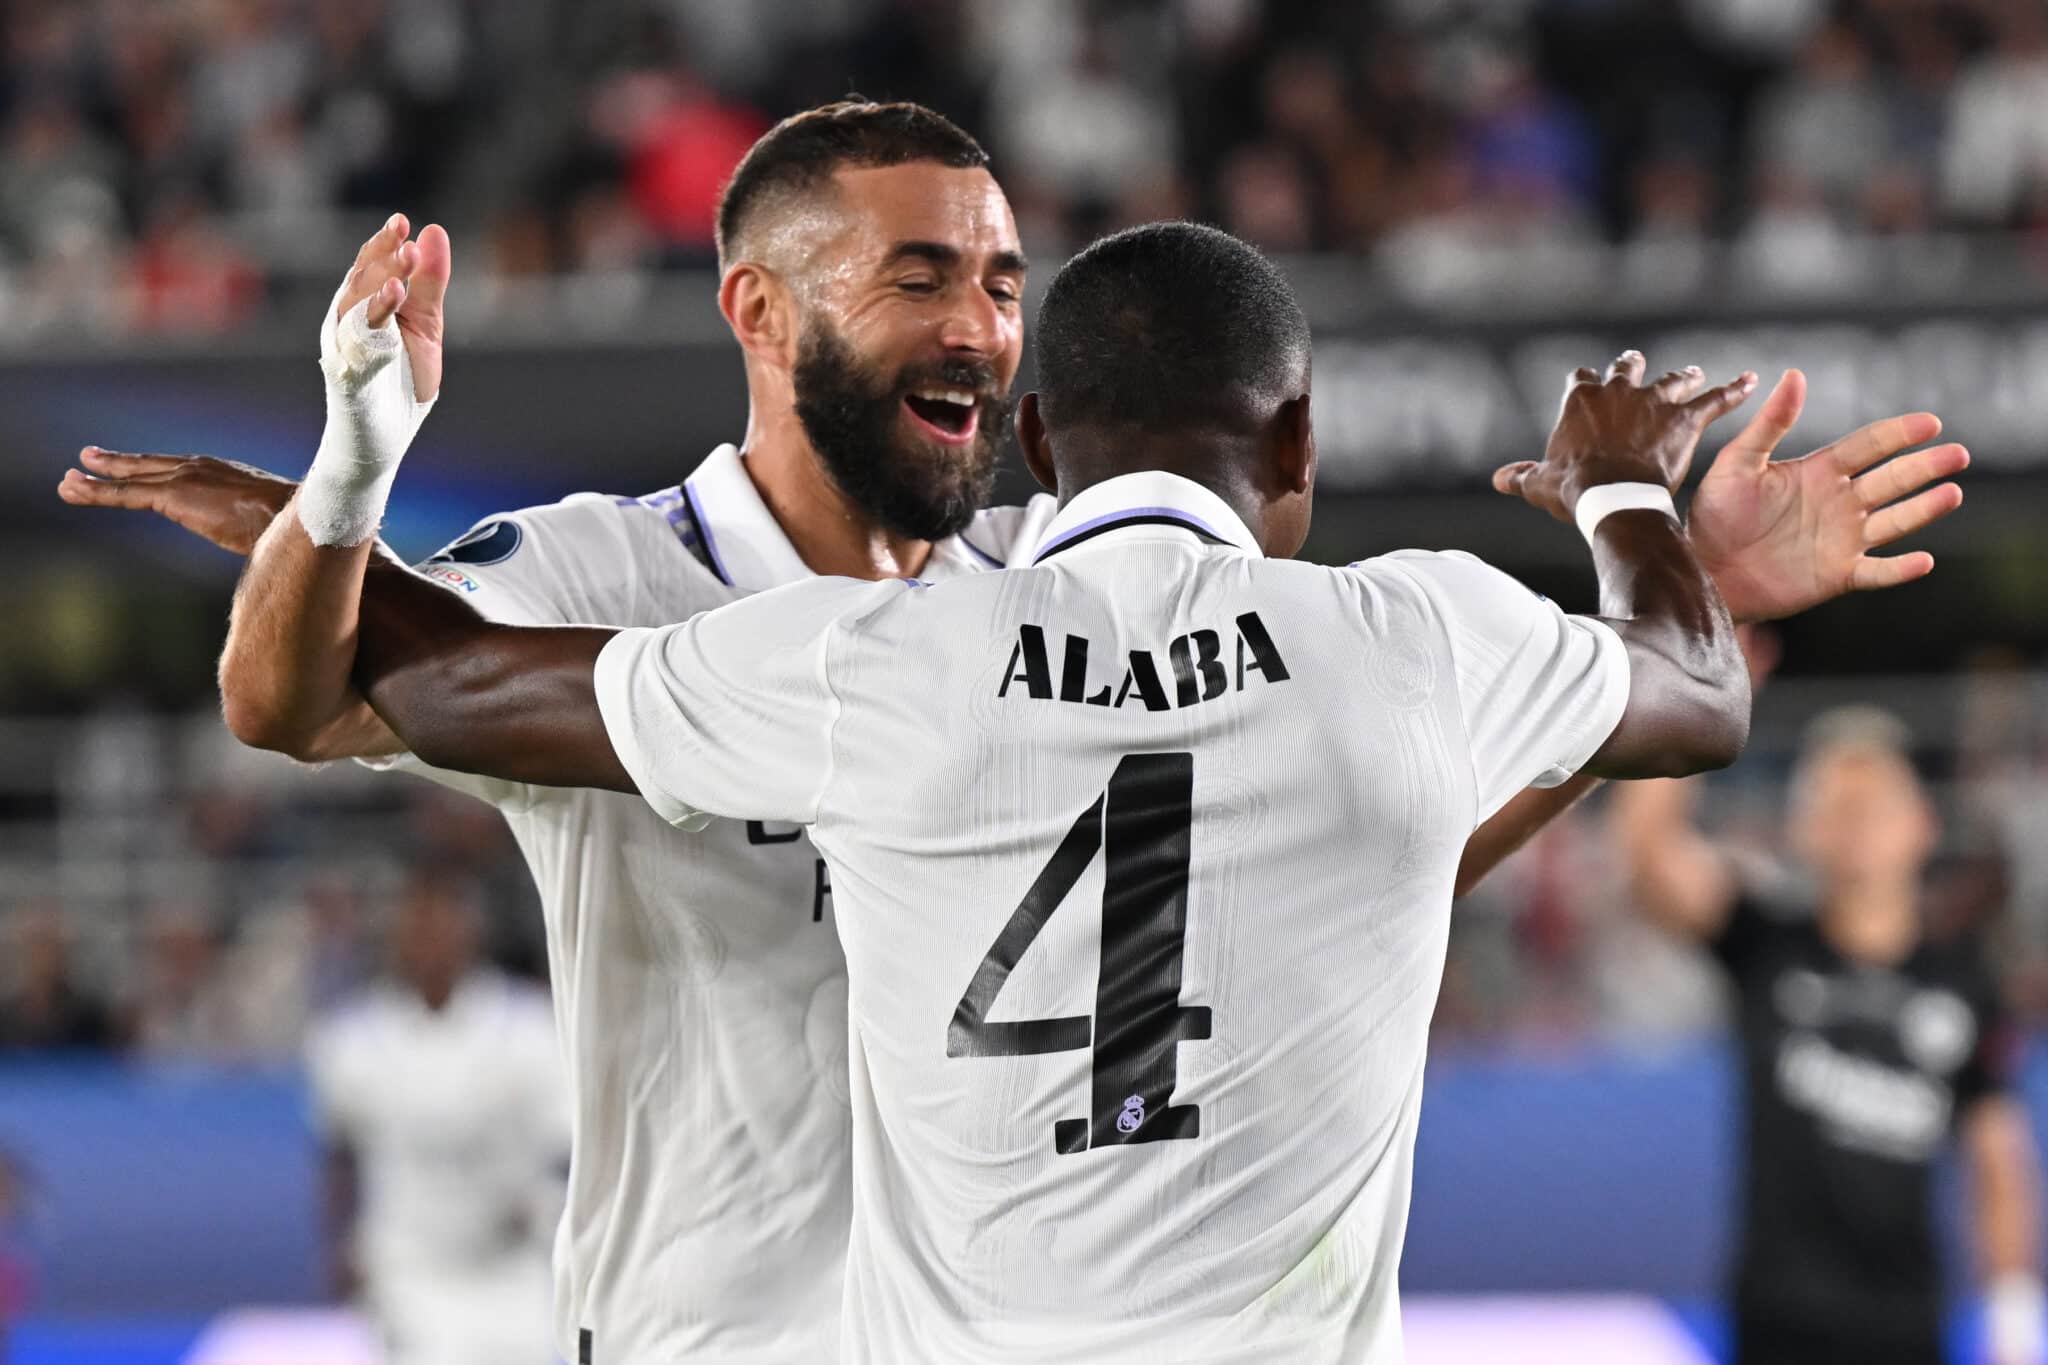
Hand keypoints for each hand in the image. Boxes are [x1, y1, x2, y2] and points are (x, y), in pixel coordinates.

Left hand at [58, 448, 296, 554]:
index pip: (178, 470)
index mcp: (223, 473)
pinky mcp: (173, 495)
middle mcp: (200, 467)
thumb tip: (268, 554)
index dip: (153, 468)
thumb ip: (256, 529)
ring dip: (96, 481)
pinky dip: (96, 493)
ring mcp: (185, 478)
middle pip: (149, 466)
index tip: (137, 466)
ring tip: (69, 481)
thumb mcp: (271, 524)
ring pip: (130, 480)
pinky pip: (125, 495)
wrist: (297, 519)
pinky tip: (73, 490)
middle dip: (117, 463)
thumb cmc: (294, 528)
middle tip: (89, 457)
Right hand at [338, 212, 451, 401]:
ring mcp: (346, 343)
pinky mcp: (350, 370)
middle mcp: (349, 317)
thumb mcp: (425, 322)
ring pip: (358, 304)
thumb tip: (434, 230)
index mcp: (365, 301)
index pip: (372, 264)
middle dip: (385, 259)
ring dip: (382, 282)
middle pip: (363, 279)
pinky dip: (376, 317)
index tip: (403, 221)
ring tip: (405, 264)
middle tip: (408, 242)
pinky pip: (360, 340)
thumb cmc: (403, 373)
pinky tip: (395, 296)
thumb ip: (430, 281)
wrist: (390, 429)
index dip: (384, 242)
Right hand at [1494, 350, 1758, 522]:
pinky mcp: (1685, 420)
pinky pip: (1716, 400)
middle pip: (1627, 369)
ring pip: (1671, 381)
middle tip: (1635, 362)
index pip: (1582, 379)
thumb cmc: (1573, 489)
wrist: (1613, 496)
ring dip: (1682, 377)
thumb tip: (1500, 479)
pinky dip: (1735, 390)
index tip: (1587, 387)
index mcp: (1581, 399)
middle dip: (1631, 365)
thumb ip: (1523, 476)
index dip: (1585, 384)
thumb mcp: (1540, 483)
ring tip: (1692, 373)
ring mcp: (1654, 402)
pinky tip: (1752, 381)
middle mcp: (1619, 391)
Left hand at [1688, 369, 1966, 621]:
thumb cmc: (1714, 515)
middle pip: (1891, 480)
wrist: (1703, 569)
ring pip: (1894, 521)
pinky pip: (1877, 571)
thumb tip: (1794, 374)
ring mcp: (1842, 539)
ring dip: (1924, 509)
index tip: (1930, 423)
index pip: (1868, 446)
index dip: (1898, 434)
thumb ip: (1770, 424)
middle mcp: (1839, 502)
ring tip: (1953, 493)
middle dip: (1924, 467)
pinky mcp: (1838, 575)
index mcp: (1819, 471)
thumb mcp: (1738, 464)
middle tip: (1958, 454)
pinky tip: (1924, 560)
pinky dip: (1900, 569)